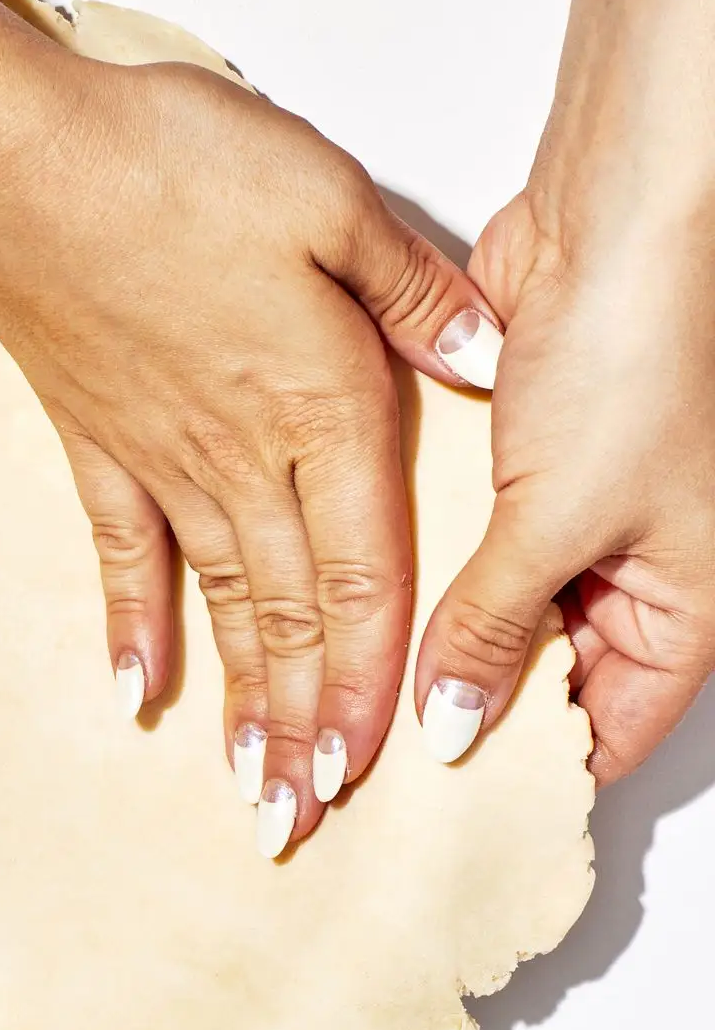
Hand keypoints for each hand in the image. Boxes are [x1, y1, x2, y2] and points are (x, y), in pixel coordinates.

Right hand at [0, 56, 497, 852]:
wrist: (17, 159)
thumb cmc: (169, 163)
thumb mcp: (327, 198)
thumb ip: (412, 291)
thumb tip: (488, 358)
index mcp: (318, 403)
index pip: (364, 573)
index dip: (370, 678)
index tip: (368, 767)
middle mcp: (239, 456)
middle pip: (288, 616)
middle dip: (301, 723)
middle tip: (301, 818)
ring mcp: (158, 459)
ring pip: (214, 606)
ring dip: (234, 702)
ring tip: (244, 787)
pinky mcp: (94, 442)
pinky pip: (121, 555)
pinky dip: (131, 625)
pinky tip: (134, 692)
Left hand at [416, 191, 714, 779]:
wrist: (614, 221)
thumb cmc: (636, 357)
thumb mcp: (558, 519)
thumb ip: (495, 627)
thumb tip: (451, 726)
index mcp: (677, 603)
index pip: (609, 729)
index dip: (531, 772)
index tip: (438, 808)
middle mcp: (626, 571)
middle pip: (542, 681)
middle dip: (467, 713)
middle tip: (371, 761)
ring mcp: (567, 521)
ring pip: (493, 616)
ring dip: (434, 646)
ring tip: (352, 699)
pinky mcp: (513, 472)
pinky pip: (463, 549)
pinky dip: (422, 578)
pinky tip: (358, 612)